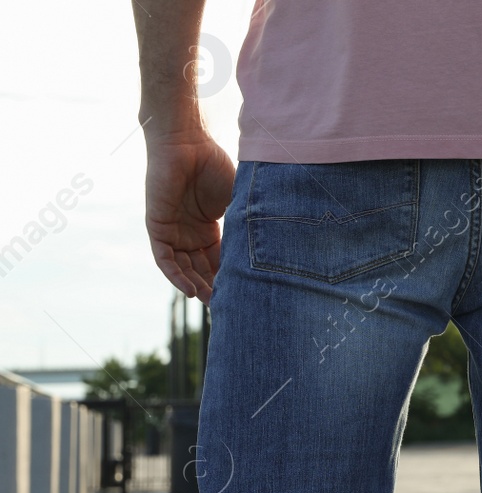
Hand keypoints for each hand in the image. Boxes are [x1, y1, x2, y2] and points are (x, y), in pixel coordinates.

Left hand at [144, 131, 233, 304]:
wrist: (187, 143)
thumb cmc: (213, 165)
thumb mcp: (236, 202)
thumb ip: (245, 223)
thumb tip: (269, 248)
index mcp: (208, 226)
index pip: (219, 258)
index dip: (230, 275)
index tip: (245, 292)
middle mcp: (189, 232)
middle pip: (202, 267)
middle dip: (214, 286)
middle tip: (229, 305)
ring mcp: (172, 230)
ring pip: (183, 267)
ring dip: (196, 285)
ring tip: (212, 302)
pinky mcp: (157, 226)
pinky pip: (165, 259)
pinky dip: (177, 275)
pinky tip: (192, 289)